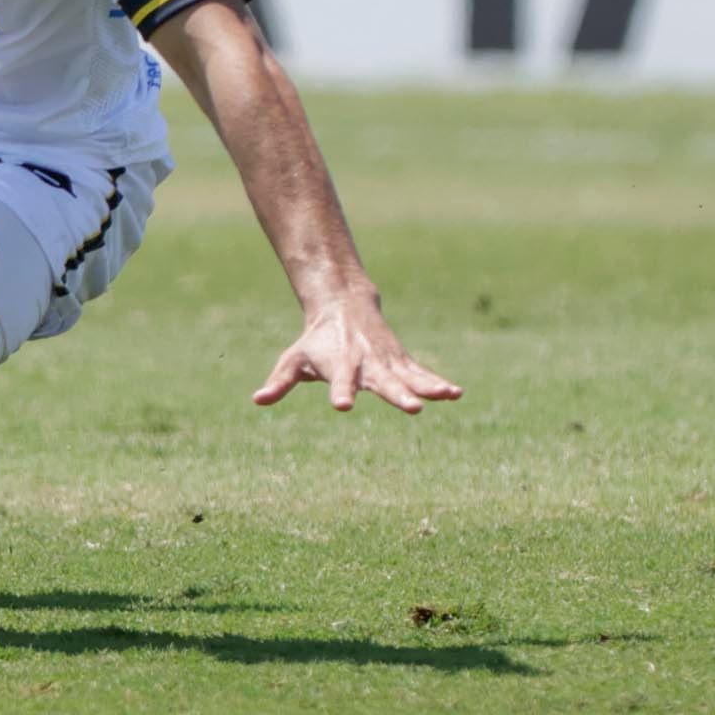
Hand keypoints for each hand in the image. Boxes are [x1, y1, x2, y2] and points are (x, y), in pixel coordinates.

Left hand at [256, 285, 459, 414]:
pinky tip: (457, 394)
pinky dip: (438, 383)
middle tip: (412, 409)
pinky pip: (422, 374)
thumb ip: (280, 381)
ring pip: (410, 376)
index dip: (340, 393)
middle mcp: (367, 363)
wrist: (343, 305)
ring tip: (448, 396)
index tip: (343, 406)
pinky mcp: (402, 361)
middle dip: (397, 395)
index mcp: (340, 365)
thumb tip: (257, 400)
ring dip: (428, 386)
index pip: (339, 382)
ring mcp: (388, 361)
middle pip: (383, 382)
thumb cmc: (315, 341)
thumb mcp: (293, 359)